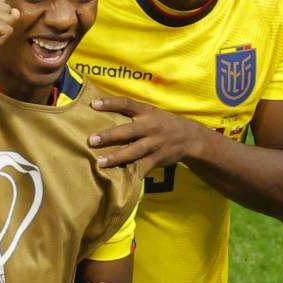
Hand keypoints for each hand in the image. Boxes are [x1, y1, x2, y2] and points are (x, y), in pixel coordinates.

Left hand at [88, 96, 206, 175]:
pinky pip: (143, 167)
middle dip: (110, 136)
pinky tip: (120, 179)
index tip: (93, 104)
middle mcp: (150, 127)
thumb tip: (102, 110)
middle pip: (128, 131)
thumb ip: (132, 113)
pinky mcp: (157, 159)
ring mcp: (154, 144)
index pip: (127, 104)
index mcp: (147, 112)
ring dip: (117, 157)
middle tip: (92, 140)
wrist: (190, 138)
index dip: (110, 103)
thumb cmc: (163, 123)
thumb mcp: (151, 113)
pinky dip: (133, 173)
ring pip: (134, 151)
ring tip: (100, 162)